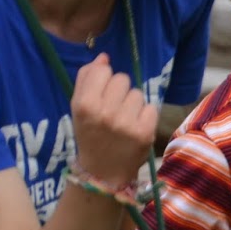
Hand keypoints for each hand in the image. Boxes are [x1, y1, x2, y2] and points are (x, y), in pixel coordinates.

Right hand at [70, 53, 158, 187]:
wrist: (103, 172)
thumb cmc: (91, 135)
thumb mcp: (79, 108)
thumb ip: (87, 79)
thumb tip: (103, 57)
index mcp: (83, 105)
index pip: (103, 70)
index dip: (105, 80)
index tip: (102, 94)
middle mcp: (104, 112)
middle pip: (123, 79)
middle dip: (120, 91)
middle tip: (114, 110)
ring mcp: (125, 122)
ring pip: (138, 93)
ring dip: (133, 104)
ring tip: (124, 120)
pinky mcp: (144, 131)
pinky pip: (151, 107)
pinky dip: (145, 116)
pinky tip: (135, 127)